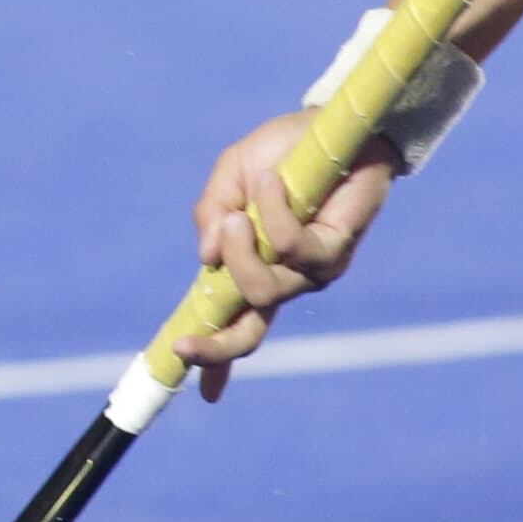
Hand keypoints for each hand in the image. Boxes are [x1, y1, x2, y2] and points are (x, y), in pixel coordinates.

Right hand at [186, 110, 400, 387]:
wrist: (337, 126)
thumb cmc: (284, 152)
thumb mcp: (230, 178)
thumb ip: (210, 215)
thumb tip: (206, 261)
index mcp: (254, 267)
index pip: (234, 322)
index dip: (218, 360)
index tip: (206, 395)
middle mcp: (284, 278)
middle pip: (250, 333)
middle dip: (217, 347)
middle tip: (184, 341)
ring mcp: (311, 271)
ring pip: (262, 290)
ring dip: (239, 253)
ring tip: (240, 211)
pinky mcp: (335, 251)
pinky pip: (292, 248)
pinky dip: (274, 213)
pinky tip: (272, 181)